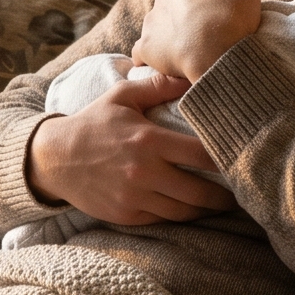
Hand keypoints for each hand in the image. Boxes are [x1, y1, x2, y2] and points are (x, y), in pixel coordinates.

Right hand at [24, 75, 235, 226]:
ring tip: (220, 204)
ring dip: (204, 210)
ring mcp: (135, 197)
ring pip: (183, 212)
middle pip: (199, 192)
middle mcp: (144, 172)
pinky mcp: (127, 214)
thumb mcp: (121, 96)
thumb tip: (188, 75)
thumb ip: (156, 86)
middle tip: (241, 193)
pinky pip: (162, 219)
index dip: (225, 160)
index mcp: (149, 140)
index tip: (240, 160)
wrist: (54, 158)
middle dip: (223, 197)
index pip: (200, 155)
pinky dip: (178, 215)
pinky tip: (190, 209)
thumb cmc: (93, 123)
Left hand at [132, 0, 263, 82]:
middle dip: (186, 19)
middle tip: (204, 36)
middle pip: (174, 7)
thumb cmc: (232, 23)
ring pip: (158, 27)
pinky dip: (147, 57)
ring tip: (186, 52)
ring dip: (168, 36)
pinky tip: (156, 64)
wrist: (216, 54)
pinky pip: (141, 51)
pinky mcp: (145, 46)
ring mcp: (151, 22)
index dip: (207, 4)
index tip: (217, 18)